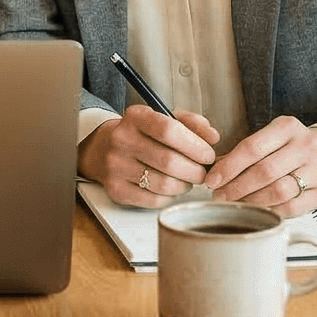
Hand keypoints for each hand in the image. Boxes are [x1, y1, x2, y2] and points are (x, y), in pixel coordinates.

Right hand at [78, 106, 219, 208]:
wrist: (103, 149)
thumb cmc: (143, 135)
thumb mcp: (164, 119)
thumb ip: (191, 124)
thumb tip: (213, 137)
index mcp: (135, 117)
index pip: (169, 130)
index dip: (195, 146)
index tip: (209, 155)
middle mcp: (121, 139)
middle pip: (169, 161)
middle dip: (195, 171)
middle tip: (203, 173)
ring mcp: (116, 166)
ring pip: (164, 184)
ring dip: (184, 185)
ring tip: (188, 180)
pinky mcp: (115, 189)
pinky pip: (153, 200)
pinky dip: (169, 197)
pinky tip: (172, 188)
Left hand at [205, 117, 316, 215]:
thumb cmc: (292, 148)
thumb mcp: (272, 139)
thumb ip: (245, 152)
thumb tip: (214, 171)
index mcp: (287, 127)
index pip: (252, 147)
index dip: (229, 166)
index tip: (212, 180)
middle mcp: (305, 146)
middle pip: (264, 170)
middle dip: (236, 187)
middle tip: (220, 196)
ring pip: (278, 190)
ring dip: (252, 201)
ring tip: (236, 204)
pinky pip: (292, 207)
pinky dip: (270, 211)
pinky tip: (257, 211)